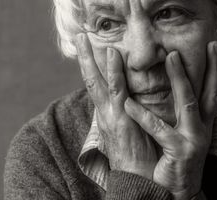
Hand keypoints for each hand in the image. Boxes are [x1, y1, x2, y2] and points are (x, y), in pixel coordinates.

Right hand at [75, 33, 157, 178]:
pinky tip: (112, 54)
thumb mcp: (129, 130)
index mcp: (107, 114)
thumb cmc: (137, 155)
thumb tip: (128, 101)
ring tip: (85, 39)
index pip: (96, 86)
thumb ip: (127, 113)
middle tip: (78, 37)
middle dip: (83, 59)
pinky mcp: (120, 119)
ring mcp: (110, 115)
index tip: (88, 51)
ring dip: (90, 59)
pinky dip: (113, 71)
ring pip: (96, 82)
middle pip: (89, 80)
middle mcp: (104, 112)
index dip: (91, 68)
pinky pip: (116, 91)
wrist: (138, 180)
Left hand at [124, 41, 216, 199]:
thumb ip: (179, 110)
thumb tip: (174, 86)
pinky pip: (159, 129)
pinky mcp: (179, 151)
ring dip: (181, 79)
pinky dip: (143, 115)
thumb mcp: (180, 131)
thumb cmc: (173, 156)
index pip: (212, 89)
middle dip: (214, 66)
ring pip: (188, 103)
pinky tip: (128, 103)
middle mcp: (201, 127)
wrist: (173, 190)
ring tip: (171, 57)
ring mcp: (192, 139)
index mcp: (201, 121)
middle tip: (212, 43)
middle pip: (211, 91)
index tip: (216, 45)